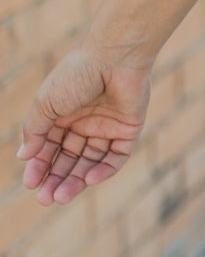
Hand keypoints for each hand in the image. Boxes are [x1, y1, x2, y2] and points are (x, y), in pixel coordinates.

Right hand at [16, 46, 152, 205]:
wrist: (114, 56)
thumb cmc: (76, 75)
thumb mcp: (46, 103)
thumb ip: (35, 130)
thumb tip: (24, 157)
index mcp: (62, 115)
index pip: (49, 148)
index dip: (40, 167)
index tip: (30, 184)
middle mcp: (84, 123)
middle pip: (69, 159)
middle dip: (56, 179)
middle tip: (45, 199)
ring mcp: (106, 127)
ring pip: (90, 162)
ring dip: (77, 180)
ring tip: (61, 196)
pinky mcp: (128, 130)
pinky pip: (115, 156)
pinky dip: (104, 170)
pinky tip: (89, 179)